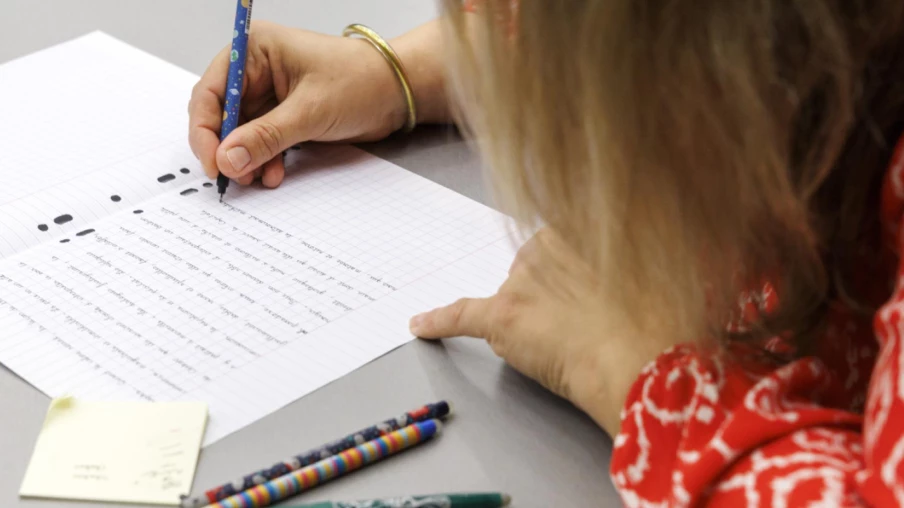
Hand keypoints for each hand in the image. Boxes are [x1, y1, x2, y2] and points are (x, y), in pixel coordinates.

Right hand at [188, 21, 422, 187]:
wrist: (396, 95)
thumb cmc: (359, 82)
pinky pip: (261, 141)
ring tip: (257, 179)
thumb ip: (266, 137)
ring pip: (241, 133)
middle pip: (222, 115)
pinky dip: (263, 160)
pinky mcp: (284, 115)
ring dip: (246, 158)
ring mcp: (270, 94)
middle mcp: (257, 69)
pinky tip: (272, 174)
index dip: (206, 129)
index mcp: (255, 50)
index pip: (212, 91)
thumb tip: (227, 159)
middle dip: (227, 148)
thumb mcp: (309, 111)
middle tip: (234, 177)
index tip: (213, 162)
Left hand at [410, 229, 674, 435]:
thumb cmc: (663, 315)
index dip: (579, 278)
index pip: (563, 247)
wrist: (645, 356)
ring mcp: (522, 280)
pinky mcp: (502, 315)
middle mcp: (546, 242)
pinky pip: (462, 314)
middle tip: (590, 326)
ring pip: (514, 298)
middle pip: (535, 271)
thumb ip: (635, 255)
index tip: (598, 297)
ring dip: (531, 317)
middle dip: (553, 296)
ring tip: (571, 345)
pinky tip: (420, 326)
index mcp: (581, 224)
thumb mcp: (661, 264)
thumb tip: (666, 243)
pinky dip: (440, 322)